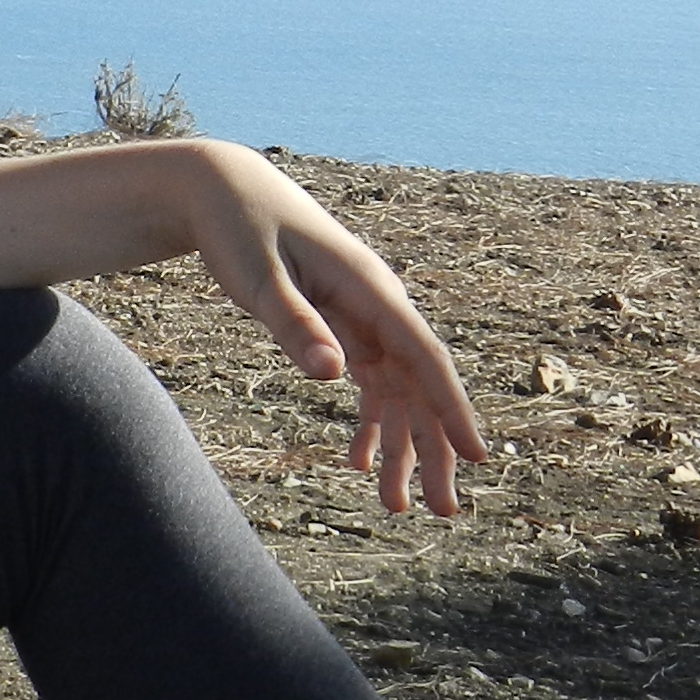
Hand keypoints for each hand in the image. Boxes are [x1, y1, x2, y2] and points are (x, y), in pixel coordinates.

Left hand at [184, 147, 490, 516]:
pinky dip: (370, 423)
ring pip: (398, 392)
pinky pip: (370, 383)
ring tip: (398, 507)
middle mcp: (378, 306)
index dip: (453, 409)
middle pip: (419, 386)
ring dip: (402, 448)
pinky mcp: (342, 325)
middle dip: (433, 449)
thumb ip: (296, 326)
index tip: (476, 456)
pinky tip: (360, 464)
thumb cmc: (240, 228)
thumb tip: (335, 377)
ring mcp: (363, 317)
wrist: (223, 189)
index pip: (425, 357)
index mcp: (371, 290)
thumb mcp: (259, 278)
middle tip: (442, 511)